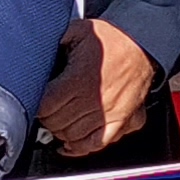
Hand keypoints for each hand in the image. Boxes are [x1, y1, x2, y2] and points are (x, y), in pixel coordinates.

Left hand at [38, 20, 156, 158]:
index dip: (36, 105)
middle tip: (46, 110)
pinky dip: (80, 148)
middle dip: (46, 118)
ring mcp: (109, 114)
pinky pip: (96, 144)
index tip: (35, 101)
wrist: (144, 45)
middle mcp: (95, 100)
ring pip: (73, 136)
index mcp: (80, 80)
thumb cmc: (113, 39)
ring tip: (58, 121)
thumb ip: (54, 41)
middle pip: (57, 124)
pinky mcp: (122, 122)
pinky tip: (69, 144)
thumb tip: (35, 50)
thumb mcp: (78, 31)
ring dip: (61, 131)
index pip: (46, 107)